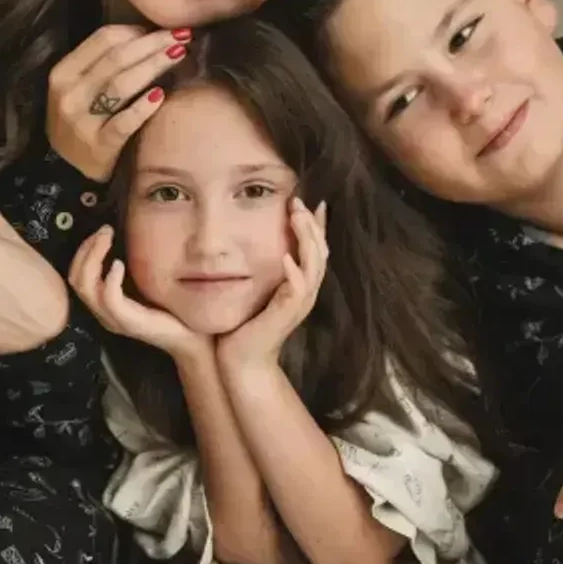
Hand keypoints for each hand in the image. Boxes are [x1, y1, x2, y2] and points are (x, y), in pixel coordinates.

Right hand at [47, 24, 190, 180]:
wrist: (66, 172)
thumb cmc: (82, 122)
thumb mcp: (79, 89)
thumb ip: (103, 63)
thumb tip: (146, 35)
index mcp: (63, 73)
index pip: (103, 39)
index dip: (137, 30)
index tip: (163, 30)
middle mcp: (69, 94)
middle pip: (116, 57)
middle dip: (153, 43)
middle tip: (183, 36)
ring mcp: (82, 122)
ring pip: (121, 84)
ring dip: (153, 66)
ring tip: (179, 55)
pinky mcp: (99, 147)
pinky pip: (125, 122)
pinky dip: (143, 107)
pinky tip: (162, 95)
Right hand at [69, 226, 206, 361]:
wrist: (191, 340)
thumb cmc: (172, 312)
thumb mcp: (146, 288)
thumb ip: (133, 272)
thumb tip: (127, 242)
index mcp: (104, 306)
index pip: (77, 277)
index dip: (83, 252)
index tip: (100, 232)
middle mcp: (103, 313)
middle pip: (77, 280)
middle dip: (86, 250)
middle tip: (103, 231)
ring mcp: (114, 318)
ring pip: (86, 286)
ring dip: (93, 256)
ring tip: (107, 239)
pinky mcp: (128, 321)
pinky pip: (109, 298)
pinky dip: (110, 278)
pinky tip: (118, 264)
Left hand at [217, 199, 327, 372]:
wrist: (241, 361)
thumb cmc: (246, 325)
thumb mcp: (257, 289)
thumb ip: (263, 269)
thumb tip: (254, 244)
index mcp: (300, 284)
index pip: (316, 249)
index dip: (317, 225)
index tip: (313, 201)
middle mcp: (305, 292)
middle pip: (321, 252)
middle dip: (312, 225)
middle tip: (299, 202)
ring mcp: (298, 304)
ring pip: (314, 266)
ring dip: (307, 240)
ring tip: (298, 218)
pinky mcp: (286, 315)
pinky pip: (297, 290)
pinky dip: (294, 273)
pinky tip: (287, 258)